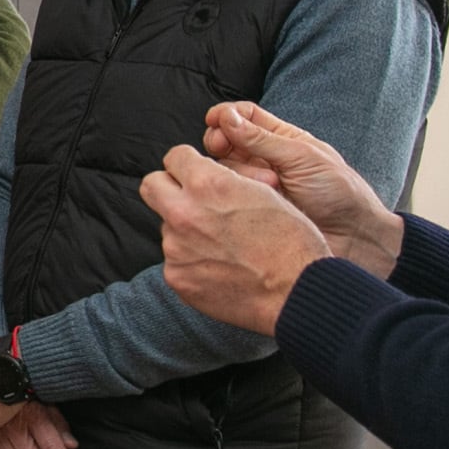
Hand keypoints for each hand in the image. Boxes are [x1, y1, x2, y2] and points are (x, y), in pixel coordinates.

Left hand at [140, 146, 331, 337]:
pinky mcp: (176, 276)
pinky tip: (220, 268)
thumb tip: (206, 173)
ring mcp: (176, 248)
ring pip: (166, 227)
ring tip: (221, 245)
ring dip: (185, 230)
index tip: (194, 173)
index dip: (187, 164)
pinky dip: (191, 261)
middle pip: (152, 186)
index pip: (174, 157)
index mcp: (208, 184)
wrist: (296, 291)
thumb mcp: (264, 193)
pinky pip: (175, 260)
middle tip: (189, 200)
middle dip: (167, 187)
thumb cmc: (291, 241)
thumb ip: (225, 180)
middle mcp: (184, 213)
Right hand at [201, 100, 402, 274]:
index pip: (245, 116)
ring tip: (272, 183)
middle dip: (222, 140)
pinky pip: (230, 193)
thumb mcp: (302, 157)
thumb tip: (227, 116)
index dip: (227, 115)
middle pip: (227, 140)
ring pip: (226, 167)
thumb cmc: (339, 192)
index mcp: (282, 138)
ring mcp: (257, 184)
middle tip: (223, 146)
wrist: (352, 236)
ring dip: (243, 171)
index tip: (214, 120)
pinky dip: (239, 191)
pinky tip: (261, 197)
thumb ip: (261, 138)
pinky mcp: (251, 208)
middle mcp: (265, 158)